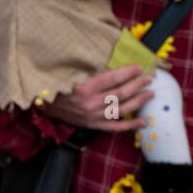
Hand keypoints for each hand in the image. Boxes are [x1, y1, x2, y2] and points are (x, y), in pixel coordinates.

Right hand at [38, 64, 152, 131]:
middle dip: (138, 84)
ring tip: (150, 93)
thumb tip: (115, 65)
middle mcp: (90, 103)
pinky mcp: (92, 125)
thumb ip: (92, 70)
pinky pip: (115, 127)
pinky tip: (143, 122)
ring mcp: (92, 116)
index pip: (113, 78)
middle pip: (121, 93)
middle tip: (150, 77)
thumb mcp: (71, 73)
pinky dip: (130, 126)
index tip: (139, 67)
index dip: (129, 72)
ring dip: (138, 101)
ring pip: (122, 109)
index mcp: (84, 88)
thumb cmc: (56, 84)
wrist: (41, 103)